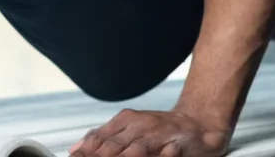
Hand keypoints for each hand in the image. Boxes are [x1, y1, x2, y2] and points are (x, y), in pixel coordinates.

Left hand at [69, 109, 230, 156]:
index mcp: (127, 121)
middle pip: (113, 147)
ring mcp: (159, 136)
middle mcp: (141, 126)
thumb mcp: (130, 126)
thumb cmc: (161, 129)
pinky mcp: (177, 147)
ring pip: (136, 150)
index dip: (85, 152)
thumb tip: (75, 149)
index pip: (99, 137)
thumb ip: (104, 136)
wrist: (199, 123)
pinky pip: (165, 155)